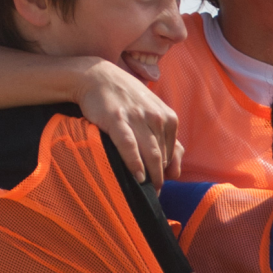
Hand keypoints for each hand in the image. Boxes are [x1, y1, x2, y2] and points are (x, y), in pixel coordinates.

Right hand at [77, 60, 180, 184]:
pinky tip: (138, 176)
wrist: (96, 77)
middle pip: (162, 157)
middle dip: (158, 178)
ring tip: (146, 192)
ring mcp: (138, 118)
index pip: (172, 154)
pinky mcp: (118, 120)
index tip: (157, 184)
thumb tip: (176, 173)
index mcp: (168, 117)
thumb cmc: (125, 100)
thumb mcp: (152, 115)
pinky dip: (135, 163)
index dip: (165, 172)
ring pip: (150, 154)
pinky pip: (130, 146)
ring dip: (151, 177)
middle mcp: (157, 117)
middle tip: (153, 195)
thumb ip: (167, 141)